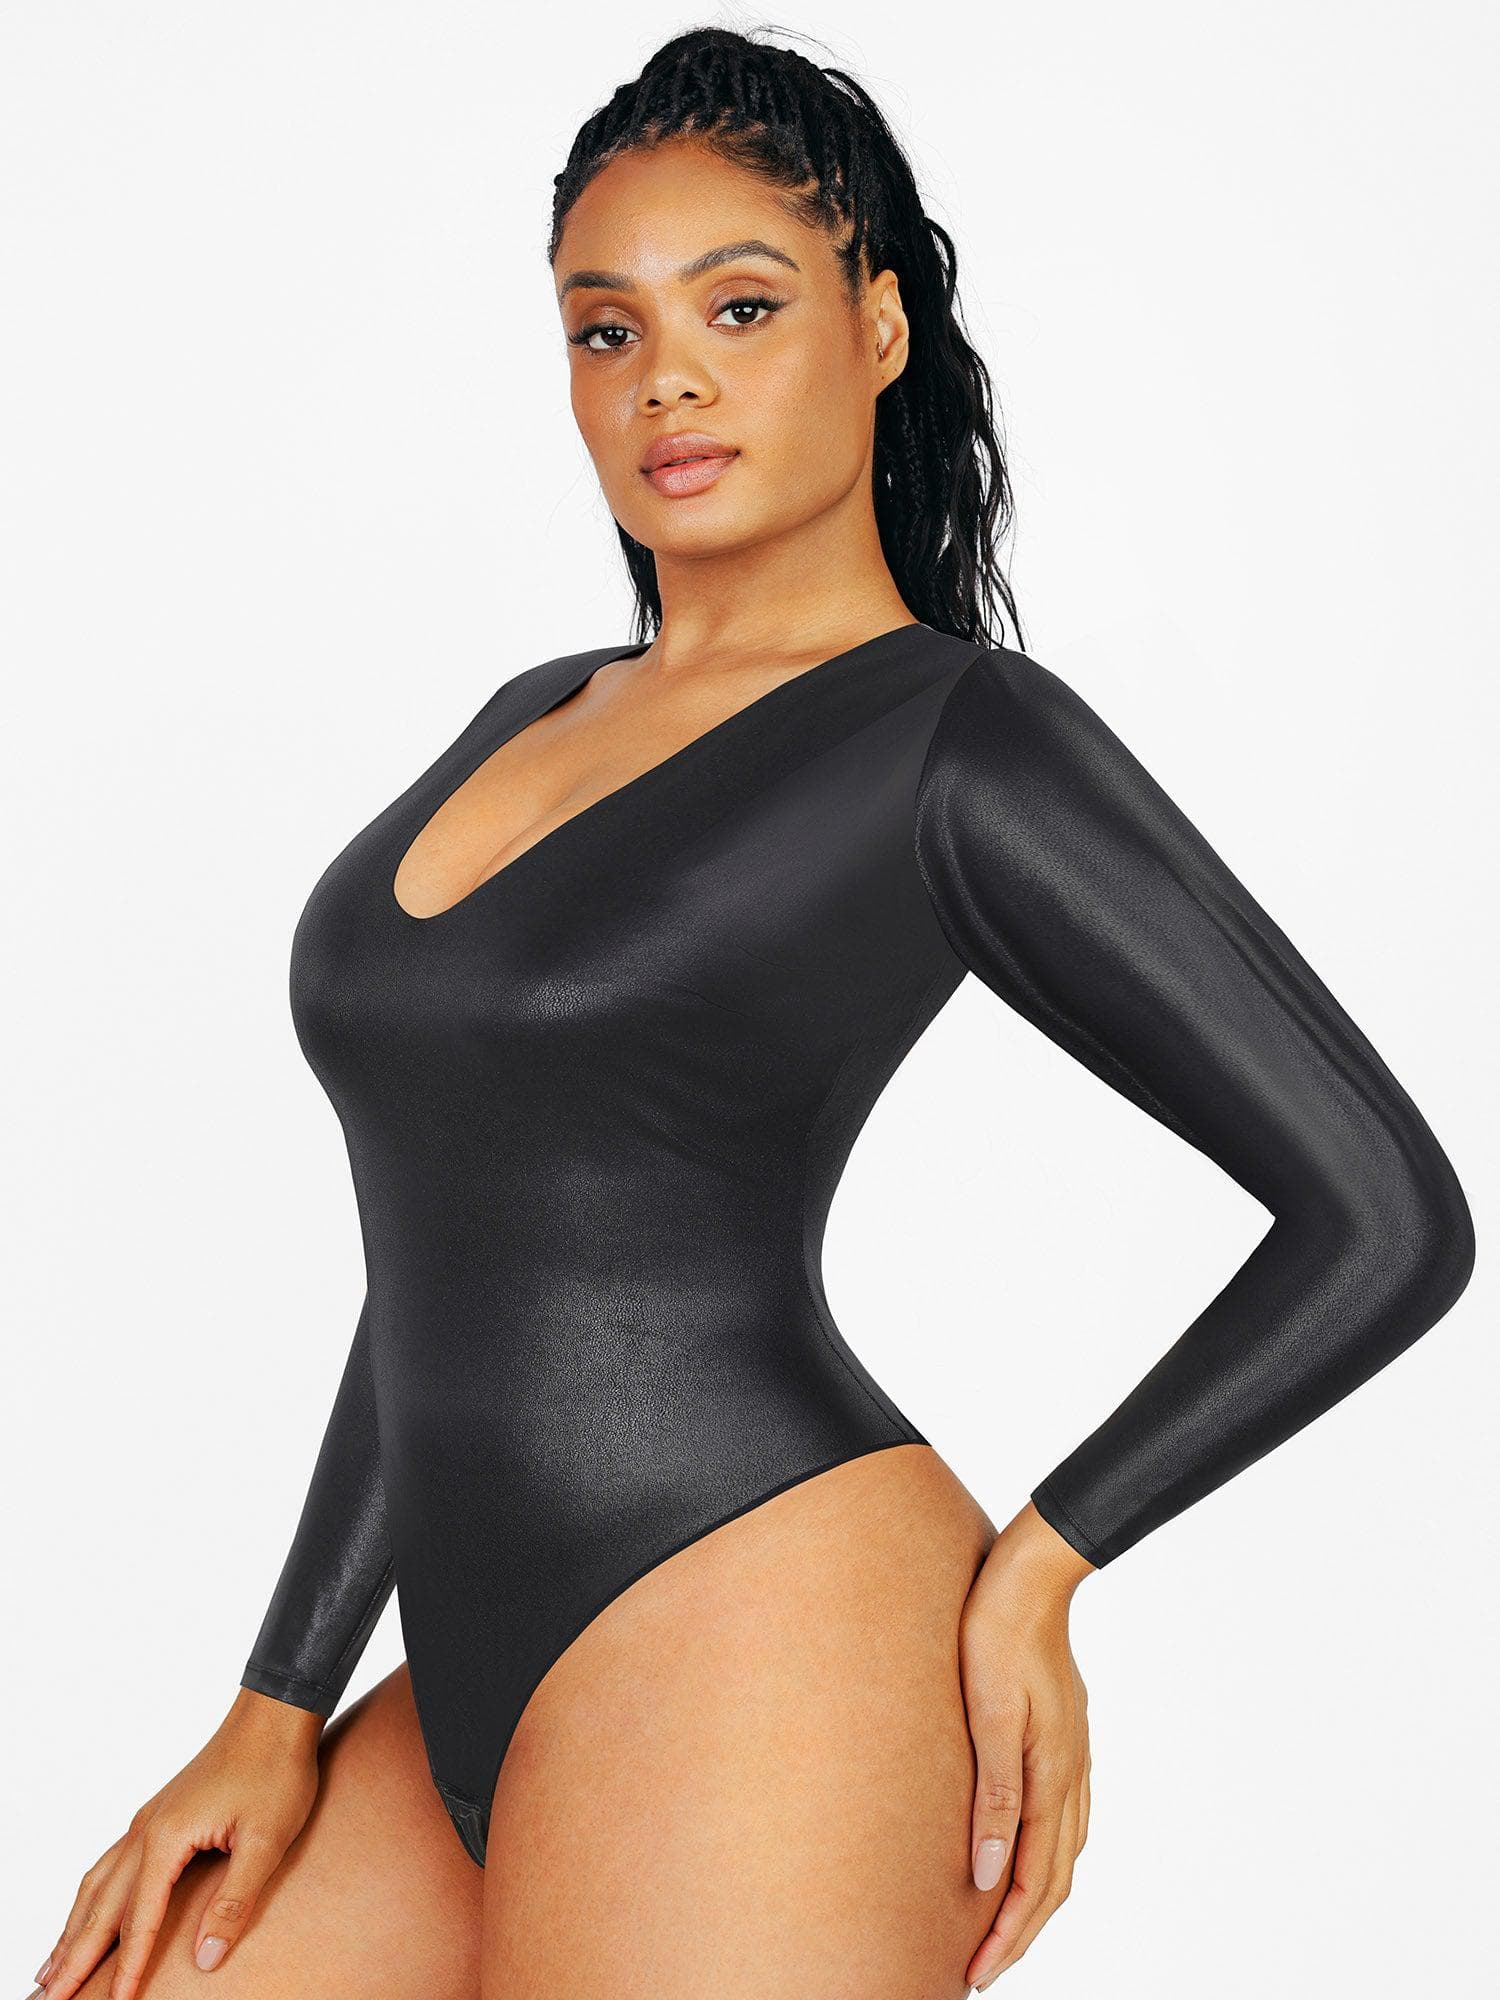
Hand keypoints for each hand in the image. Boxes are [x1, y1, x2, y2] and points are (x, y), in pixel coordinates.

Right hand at [34, 1689, 324, 1999]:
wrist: (274, 1713)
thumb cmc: (276, 1771)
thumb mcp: (266, 1841)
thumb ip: (234, 1901)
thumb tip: (205, 1959)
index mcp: (167, 1839)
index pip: (140, 1920)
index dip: (127, 1968)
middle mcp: (146, 1831)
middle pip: (100, 1908)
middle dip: (73, 1960)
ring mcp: (148, 1820)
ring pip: (96, 1885)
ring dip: (72, 1931)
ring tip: (49, 1971)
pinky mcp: (159, 1813)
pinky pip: (110, 1864)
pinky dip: (89, 1897)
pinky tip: (87, 1911)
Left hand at [959, 1501, 1094, 1988]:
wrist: (1031, 1572)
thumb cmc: (998, 1630)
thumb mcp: (988, 1712)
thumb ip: (992, 1795)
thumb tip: (988, 1873)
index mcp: (1054, 1774)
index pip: (1034, 1880)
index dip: (1007, 1934)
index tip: (975, 1974)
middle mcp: (1071, 1773)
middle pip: (1054, 1878)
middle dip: (1020, 1931)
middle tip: (980, 1971)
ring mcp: (1073, 1754)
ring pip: (1063, 1852)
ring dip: (1034, 1898)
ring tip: (1000, 1930)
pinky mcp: (1063, 1736)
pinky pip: (1061, 1818)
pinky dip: (1044, 1856)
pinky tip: (1021, 1855)